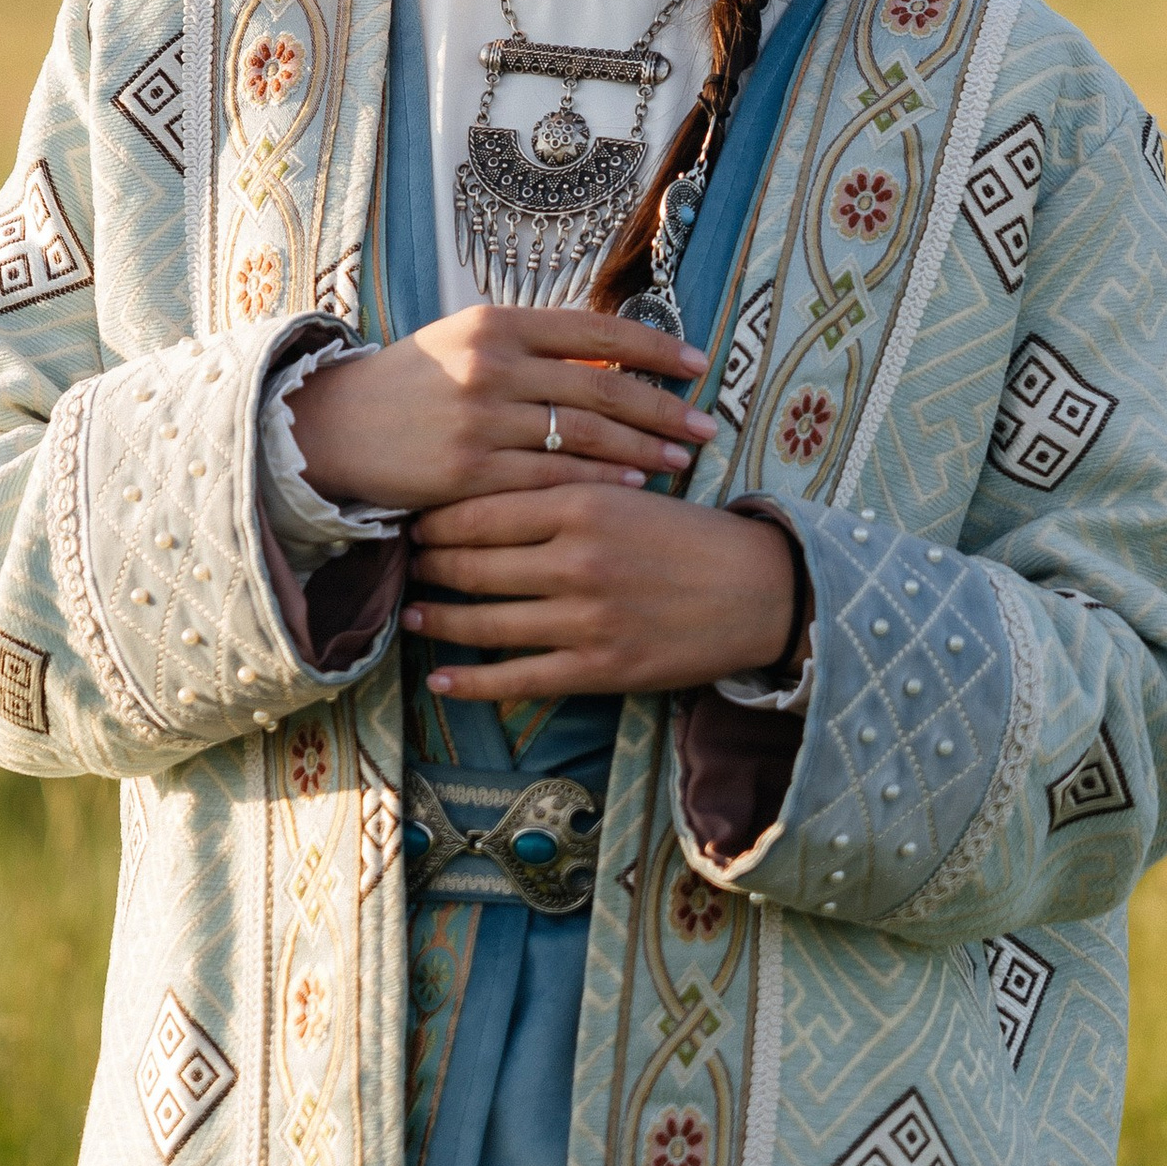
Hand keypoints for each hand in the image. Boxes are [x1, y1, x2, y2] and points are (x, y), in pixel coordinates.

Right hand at [289, 305, 715, 516]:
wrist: (335, 426)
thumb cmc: (412, 384)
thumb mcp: (466, 342)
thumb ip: (532, 346)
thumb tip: (612, 354)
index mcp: (496, 323)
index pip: (596, 330)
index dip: (655, 348)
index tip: (699, 364)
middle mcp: (492, 365)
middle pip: (602, 386)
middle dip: (664, 408)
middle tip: (707, 424)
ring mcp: (480, 420)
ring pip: (585, 435)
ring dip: (643, 449)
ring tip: (682, 458)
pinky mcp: (468, 473)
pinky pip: (552, 479)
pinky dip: (600, 481)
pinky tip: (635, 487)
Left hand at [405, 487, 799, 701]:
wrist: (760, 589)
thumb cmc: (690, 534)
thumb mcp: (627, 489)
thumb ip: (562, 485)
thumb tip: (490, 484)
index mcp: (583, 502)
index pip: (481, 509)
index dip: (436, 519)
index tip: (414, 519)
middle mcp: (577, 559)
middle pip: (472, 564)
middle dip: (428, 566)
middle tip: (406, 563)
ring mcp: (586, 619)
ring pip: (486, 622)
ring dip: (438, 621)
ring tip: (412, 615)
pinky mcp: (600, 668)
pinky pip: (519, 679)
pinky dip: (471, 682)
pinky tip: (440, 680)